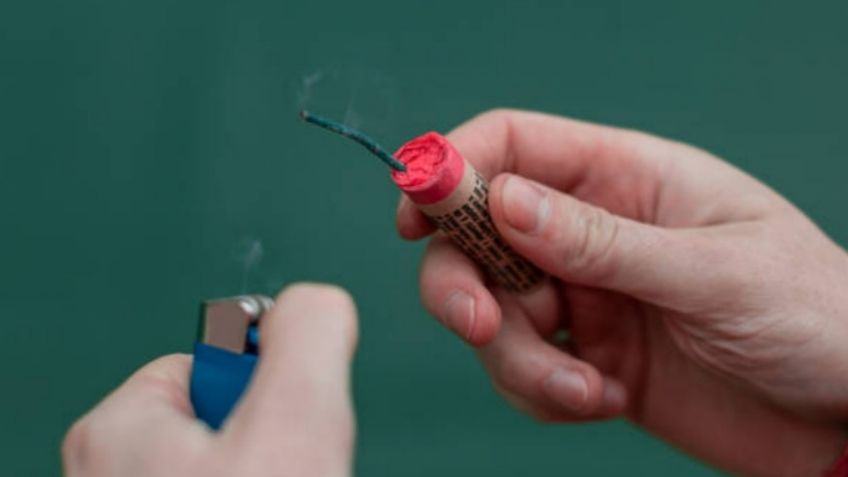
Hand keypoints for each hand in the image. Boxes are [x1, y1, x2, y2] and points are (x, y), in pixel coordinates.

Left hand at [62, 283, 357, 476]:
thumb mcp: (295, 419)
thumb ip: (309, 333)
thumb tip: (317, 301)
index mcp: (117, 427)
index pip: (218, 358)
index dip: (267, 389)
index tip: (271, 437)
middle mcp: (108, 468)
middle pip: (225, 412)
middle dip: (265, 440)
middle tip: (274, 476)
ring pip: (228, 458)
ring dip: (263, 469)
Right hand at [397, 109, 847, 476]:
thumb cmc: (813, 316)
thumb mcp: (710, 272)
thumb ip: (601, 241)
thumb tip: (503, 202)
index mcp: (628, 178)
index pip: (516, 146)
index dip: (454, 166)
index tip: (415, 209)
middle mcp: (594, 233)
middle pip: (480, 235)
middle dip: (462, 281)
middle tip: (479, 325)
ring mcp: (587, 298)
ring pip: (495, 314)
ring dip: (518, 360)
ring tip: (581, 391)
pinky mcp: (587, 361)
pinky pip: (525, 371)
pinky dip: (543, 394)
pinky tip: (600, 401)